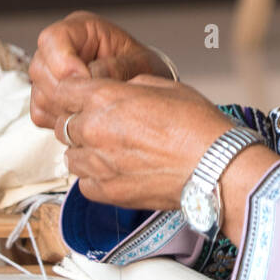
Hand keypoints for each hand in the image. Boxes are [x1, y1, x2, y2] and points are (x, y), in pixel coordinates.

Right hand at [29, 11, 171, 129]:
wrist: (145, 89)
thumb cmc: (144, 70)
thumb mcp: (142, 64)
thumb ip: (117, 66)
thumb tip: (90, 76)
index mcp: (81, 30)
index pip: (53, 38)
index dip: (63, 61)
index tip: (86, 80)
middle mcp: (60, 48)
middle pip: (40, 68)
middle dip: (67, 90)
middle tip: (94, 102)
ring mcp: (50, 72)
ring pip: (39, 93)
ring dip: (65, 107)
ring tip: (95, 110)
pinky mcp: (47, 97)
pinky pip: (40, 113)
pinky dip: (61, 120)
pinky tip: (85, 117)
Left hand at [54, 74, 228, 209]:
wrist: (216, 168)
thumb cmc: (199, 128)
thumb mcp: (165, 87)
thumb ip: (130, 87)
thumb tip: (120, 91)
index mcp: (104, 98)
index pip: (64, 90)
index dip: (74, 92)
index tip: (83, 98)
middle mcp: (94, 130)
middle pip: (64, 123)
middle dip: (81, 122)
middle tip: (106, 126)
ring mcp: (98, 164)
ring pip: (70, 155)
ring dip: (85, 151)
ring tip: (112, 151)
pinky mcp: (107, 192)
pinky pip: (84, 183)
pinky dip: (95, 178)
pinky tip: (117, 172)